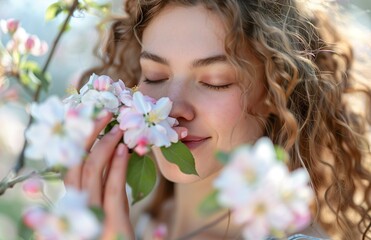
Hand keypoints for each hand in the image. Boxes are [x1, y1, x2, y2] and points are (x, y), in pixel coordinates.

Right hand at [64, 112, 134, 239]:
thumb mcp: (110, 211)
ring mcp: (93, 216)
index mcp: (77, 203)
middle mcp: (80, 206)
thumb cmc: (115, 236)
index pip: (74, 166)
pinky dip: (117, 167)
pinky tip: (123, 150)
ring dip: (104, 146)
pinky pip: (112, 190)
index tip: (91, 119)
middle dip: (89, 135)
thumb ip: (110, 188)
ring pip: (92, 172)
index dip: (81, 141)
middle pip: (79, 164)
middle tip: (103, 113)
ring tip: (116, 128)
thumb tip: (119, 155)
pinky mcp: (112, 224)